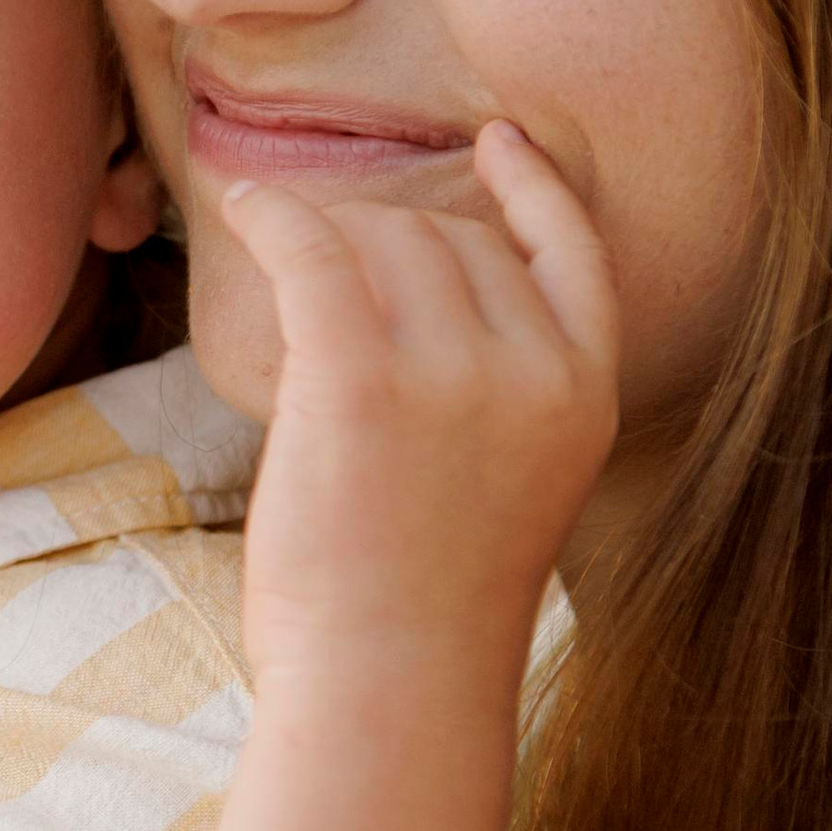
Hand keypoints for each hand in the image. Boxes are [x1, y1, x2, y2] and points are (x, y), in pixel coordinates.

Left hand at [226, 119, 617, 690]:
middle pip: (451, 239)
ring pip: (381, 238)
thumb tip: (412, 292)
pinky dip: (273, 217)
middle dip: (383, 249)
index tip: (498, 141)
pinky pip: (313, 249)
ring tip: (285, 289)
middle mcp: (534, 371)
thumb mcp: (506, 490)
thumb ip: (494, 398)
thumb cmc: (421, 614)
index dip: (533, 189)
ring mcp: (455, 371)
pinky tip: (245, 209)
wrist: (388, 689)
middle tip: (322, 298)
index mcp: (587, 398)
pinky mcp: (361, 377)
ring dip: (323, 246)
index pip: (574, 255)